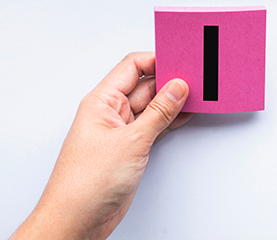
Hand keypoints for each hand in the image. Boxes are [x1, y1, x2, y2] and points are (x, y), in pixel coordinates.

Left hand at [10, 52, 190, 239]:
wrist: (77, 217)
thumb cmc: (86, 181)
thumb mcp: (131, 142)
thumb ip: (157, 113)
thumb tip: (176, 87)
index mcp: (101, 101)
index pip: (132, 67)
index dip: (156, 60)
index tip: (181, 59)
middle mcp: (109, 113)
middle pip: (143, 85)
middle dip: (169, 80)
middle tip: (197, 77)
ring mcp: (120, 132)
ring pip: (150, 107)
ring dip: (172, 101)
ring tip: (198, 93)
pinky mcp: (129, 150)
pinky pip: (152, 127)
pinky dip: (169, 121)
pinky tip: (185, 114)